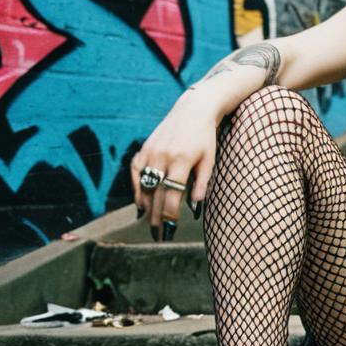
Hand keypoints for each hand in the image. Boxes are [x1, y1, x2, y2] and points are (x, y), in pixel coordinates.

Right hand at [131, 90, 219, 240]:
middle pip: (155, 193)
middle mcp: (162, 157)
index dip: (169, 214)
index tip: (170, 229)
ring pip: (143, 184)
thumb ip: (202, 183)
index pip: (172, 194)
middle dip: (156, 216)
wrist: (193, 110)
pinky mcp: (144, 148)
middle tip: (157, 234)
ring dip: (144, 205)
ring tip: (148, 222)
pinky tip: (140, 202)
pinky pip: (135, 171)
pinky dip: (135, 187)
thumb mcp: (209, 160)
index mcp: (181, 161)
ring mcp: (151, 152)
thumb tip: (194, 207)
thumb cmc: (205, 137)